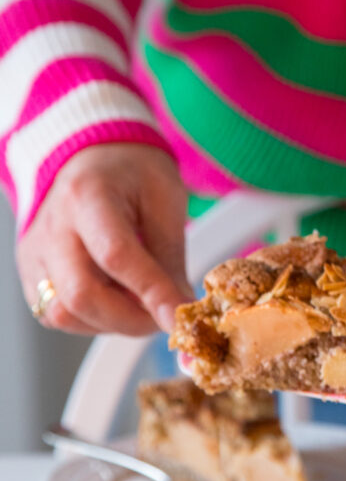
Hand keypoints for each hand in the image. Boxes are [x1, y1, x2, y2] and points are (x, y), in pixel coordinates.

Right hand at [16, 144, 191, 335]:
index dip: (150, 293)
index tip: (179, 317)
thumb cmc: (131, 173)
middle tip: (163, 314)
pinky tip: (116, 299)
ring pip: (64, 314)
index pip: (115, 255)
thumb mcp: (165, 199)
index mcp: (87, 194)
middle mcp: (52, 226)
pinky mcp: (30, 273)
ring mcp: (35, 252)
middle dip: (130, 319)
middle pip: (80, 295)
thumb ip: (170, 257)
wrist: (92, 158)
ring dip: (112, 322)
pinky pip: (57, 315)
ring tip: (139, 300)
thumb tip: (178, 309)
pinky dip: (93, 320)